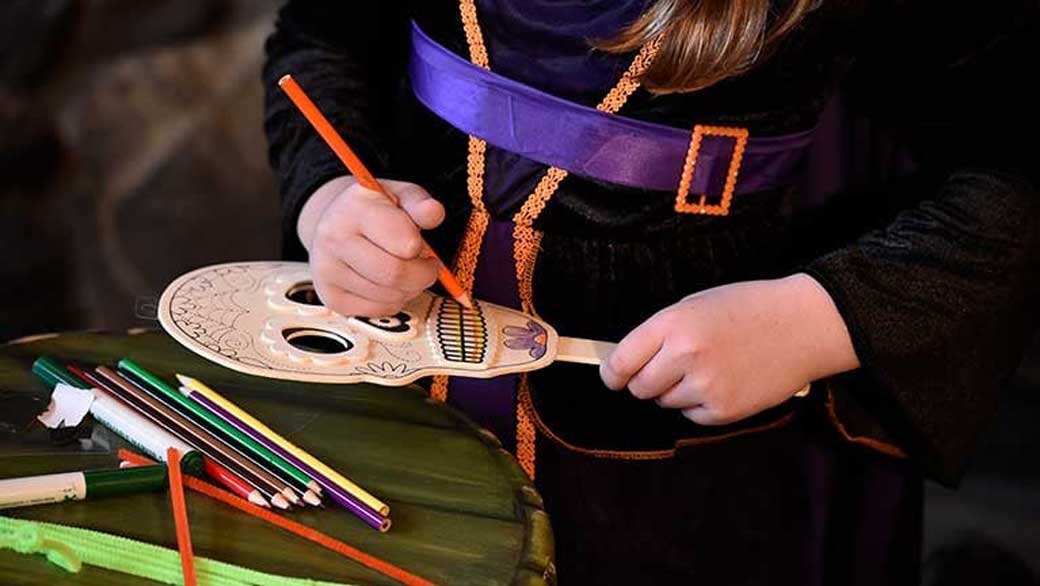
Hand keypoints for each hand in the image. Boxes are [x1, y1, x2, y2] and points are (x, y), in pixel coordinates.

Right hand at [296, 175, 444, 316]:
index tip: (421, 244)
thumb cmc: (373, 210)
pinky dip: (393, 301)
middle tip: (426, 265)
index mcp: (355, 209)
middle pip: (396, 274)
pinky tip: (388, 284)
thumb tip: (434, 212)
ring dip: (409, 289)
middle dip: (422, 275)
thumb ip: (420, 204)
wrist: (334, 224)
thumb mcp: (399, 195)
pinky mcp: (331, 297)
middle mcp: (334, 240)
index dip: (421, 247)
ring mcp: (328, 271)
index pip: (404, 243)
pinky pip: (378, 310)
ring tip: (405, 271)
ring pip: (389, 296)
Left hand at [599, 274, 858, 424]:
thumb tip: (627, 365)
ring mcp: (706, 386)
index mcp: (673, 324)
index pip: (621, 363)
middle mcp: (685, 357)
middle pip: (639, 388)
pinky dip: (699, 404)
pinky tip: (723, 382)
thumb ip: (660, 333)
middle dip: (646, 381)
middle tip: (668, 368)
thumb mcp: (696, 305)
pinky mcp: (724, 411)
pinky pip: (692, 416)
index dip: (612, 373)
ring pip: (665, 403)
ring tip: (707, 368)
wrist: (804, 325)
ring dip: (675, 391)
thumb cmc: (748, 308)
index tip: (614, 377)